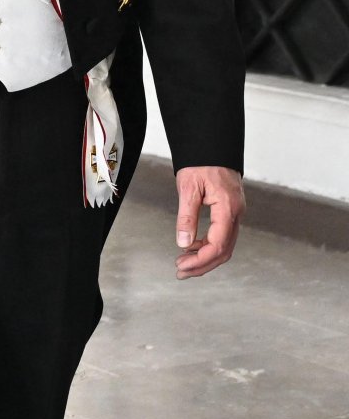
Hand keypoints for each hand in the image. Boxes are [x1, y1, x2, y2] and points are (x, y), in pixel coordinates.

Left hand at [174, 165, 244, 279]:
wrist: (213, 146)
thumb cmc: (201, 163)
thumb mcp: (188, 188)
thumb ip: (187, 217)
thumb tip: (184, 243)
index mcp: (228, 208)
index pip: (218, 244)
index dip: (200, 260)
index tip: (182, 266)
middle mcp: (236, 213)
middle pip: (224, 250)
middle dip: (202, 265)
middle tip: (181, 271)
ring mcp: (236, 213)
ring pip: (225, 246)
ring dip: (205, 258)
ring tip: (184, 263)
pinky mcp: (231, 212)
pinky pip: (223, 236)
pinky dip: (208, 246)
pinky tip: (192, 247)